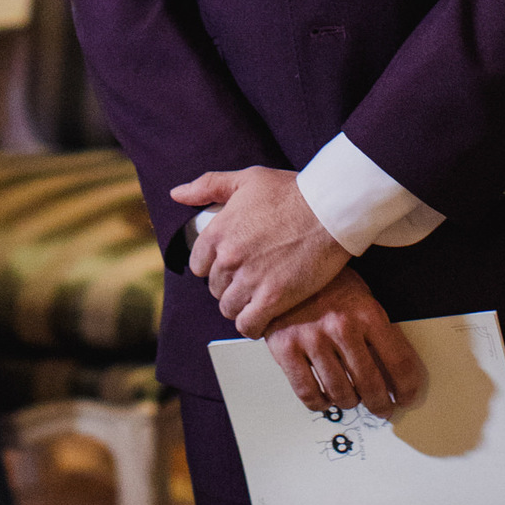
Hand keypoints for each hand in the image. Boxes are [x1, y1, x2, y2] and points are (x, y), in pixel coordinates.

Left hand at [171, 165, 348, 337]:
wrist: (328, 210)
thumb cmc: (291, 192)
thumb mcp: (245, 179)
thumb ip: (207, 186)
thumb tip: (177, 194)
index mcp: (218, 231)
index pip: (198, 265)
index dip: (214, 266)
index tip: (230, 265)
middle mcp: (228, 257)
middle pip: (215, 288)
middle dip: (230, 285)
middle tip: (250, 280)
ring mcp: (249, 279)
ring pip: (229, 308)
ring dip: (241, 306)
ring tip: (257, 297)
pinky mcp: (273, 298)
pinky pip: (249, 325)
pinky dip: (253, 325)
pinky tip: (265, 316)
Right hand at [264, 267, 426, 417]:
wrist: (283, 264)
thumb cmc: (327, 283)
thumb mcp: (361, 295)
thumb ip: (378, 330)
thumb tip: (395, 373)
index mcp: (366, 311)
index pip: (399, 363)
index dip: (407, 388)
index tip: (406, 397)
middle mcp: (341, 326)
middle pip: (371, 385)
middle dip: (381, 404)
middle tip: (382, 407)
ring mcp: (312, 338)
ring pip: (341, 394)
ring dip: (350, 401)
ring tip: (352, 397)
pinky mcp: (286, 348)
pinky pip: (308, 393)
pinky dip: (320, 402)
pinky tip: (325, 396)